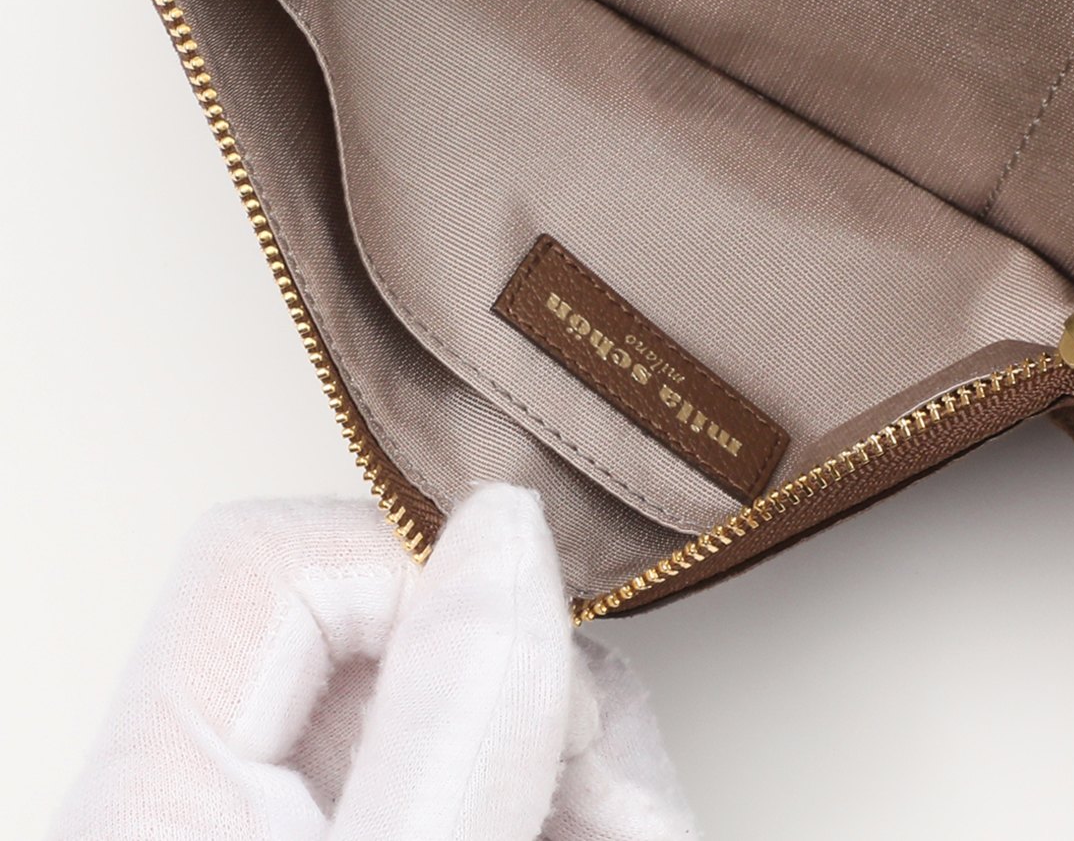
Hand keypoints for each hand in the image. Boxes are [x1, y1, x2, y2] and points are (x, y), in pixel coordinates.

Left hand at [49, 487, 697, 839]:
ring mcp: (316, 830)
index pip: (273, 564)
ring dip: (594, 758)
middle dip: (553, 694)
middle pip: (401, 637)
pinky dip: (576, 800)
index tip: (538, 657)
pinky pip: (494, 781)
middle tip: (620, 786)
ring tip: (643, 820)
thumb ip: (443, 729)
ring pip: (474, 713)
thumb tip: (505, 532)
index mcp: (160, 796)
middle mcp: (222, 807)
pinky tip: (616, 823)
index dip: (422, 573)